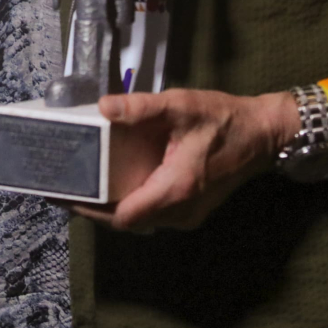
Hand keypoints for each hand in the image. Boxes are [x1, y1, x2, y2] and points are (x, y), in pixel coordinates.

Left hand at [73, 88, 299, 232]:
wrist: (264, 134)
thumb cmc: (224, 120)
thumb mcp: (181, 106)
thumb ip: (142, 107)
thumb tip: (104, 107)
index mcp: (175, 190)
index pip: (123, 216)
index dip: (90, 210)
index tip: (63, 195)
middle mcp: (180, 212)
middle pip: (127, 221)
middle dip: (94, 208)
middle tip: (64, 187)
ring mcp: (188, 215)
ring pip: (141, 219)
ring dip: (112, 206)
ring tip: (82, 184)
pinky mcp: (191, 209)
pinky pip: (153, 212)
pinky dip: (132, 201)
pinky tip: (115, 182)